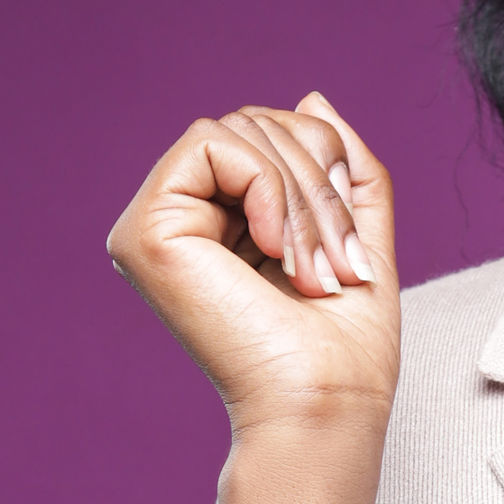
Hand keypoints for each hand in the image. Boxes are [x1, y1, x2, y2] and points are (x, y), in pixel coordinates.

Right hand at [107, 93, 398, 439]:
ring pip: (241, 127)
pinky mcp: (144, 230)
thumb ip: (342, 167)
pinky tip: (272, 249)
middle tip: (339, 264)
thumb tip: (311, 98)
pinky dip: (267, 184)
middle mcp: (185, 220)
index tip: (353, 250)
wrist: (324, 405)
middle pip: (258, 123)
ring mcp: (158, 223)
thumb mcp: (359, 234)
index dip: (328, 166)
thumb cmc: (343, 350)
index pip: (273, 136)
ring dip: (304, 193)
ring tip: (313, 269)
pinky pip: (213, 141)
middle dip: (320, 182)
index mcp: (227, 224)